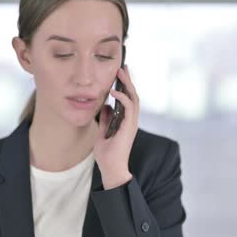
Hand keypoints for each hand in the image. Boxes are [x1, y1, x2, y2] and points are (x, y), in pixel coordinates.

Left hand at [93, 64, 139, 189]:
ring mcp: (132, 123)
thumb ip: (106, 120)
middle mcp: (131, 120)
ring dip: (127, 85)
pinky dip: (122, 98)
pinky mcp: (129, 127)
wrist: (111, 168)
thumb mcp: (103, 132)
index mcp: (126, 121)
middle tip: (123, 67)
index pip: (128, 99)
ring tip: (120, 73)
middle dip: (128, 80)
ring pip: (134, 98)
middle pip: (133, 95)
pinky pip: (128, 108)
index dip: (125, 85)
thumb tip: (105, 106)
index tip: (121, 73)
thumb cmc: (107, 154)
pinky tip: (114, 91)